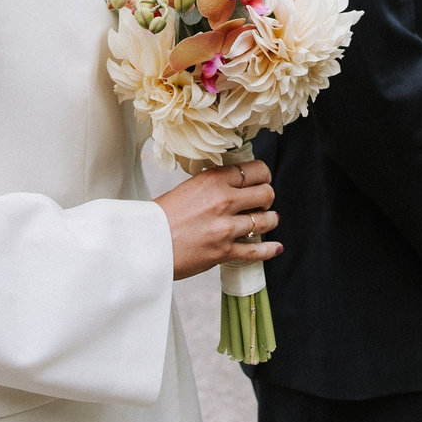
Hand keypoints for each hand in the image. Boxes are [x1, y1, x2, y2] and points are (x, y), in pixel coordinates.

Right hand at [157, 157, 279, 280]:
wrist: (145, 243)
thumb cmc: (163, 216)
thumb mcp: (190, 187)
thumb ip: (216, 184)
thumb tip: (240, 183)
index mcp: (214, 180)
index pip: (256, 170)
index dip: (264, 176)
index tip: (262, 181)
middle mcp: (223, 200)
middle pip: (267, 194)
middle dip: (267, 198)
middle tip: (262, 202)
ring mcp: (225, 227)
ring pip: (266, 221)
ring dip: (269, 221)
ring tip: (267, 221)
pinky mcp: (224, 251)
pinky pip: (256, 250)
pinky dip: (269, 249)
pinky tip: (276, 247)